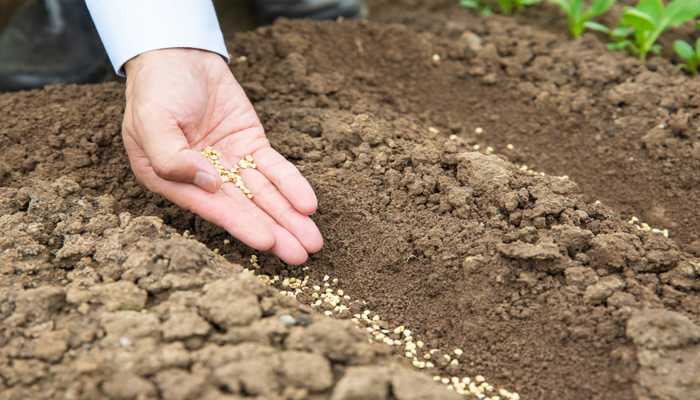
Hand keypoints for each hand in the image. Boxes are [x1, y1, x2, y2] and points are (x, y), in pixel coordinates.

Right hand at [122, 48, 321, 263]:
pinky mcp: (251, 146)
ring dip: (290, 217)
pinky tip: (309, 204)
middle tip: (303, 255)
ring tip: (314, 241)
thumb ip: (172, 157)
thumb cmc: (156, 90)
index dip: (241, 225)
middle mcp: (204, 180)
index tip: (267, 242)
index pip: (212, 208)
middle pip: (245, 209)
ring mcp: (230, 164)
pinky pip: (276, 168)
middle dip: (276, 232)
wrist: (179, 54)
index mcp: (173, 181)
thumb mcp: (151, 121)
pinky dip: (293, 185)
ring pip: (265, 195)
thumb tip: (208, 184)